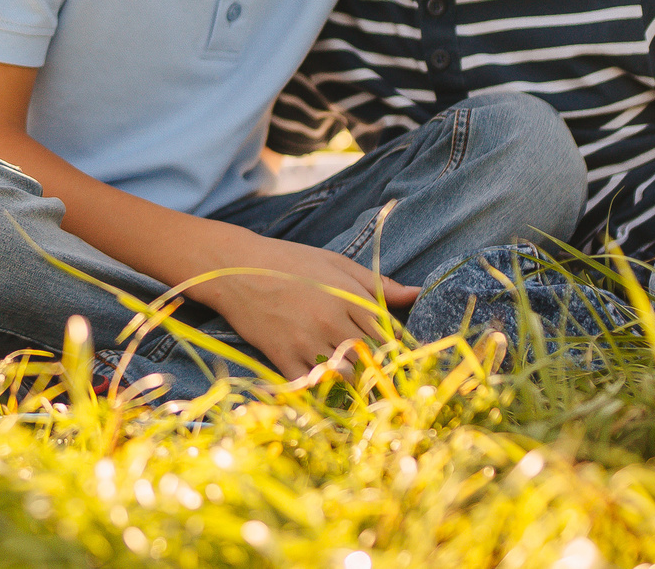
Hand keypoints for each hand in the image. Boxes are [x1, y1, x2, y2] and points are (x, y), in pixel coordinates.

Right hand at [192, 229, 417, 379]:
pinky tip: (327, 387)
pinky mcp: (282, 357)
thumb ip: (378, 284)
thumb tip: (419, 293)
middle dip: (380, 370)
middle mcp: (331, 321)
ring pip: (347, 377)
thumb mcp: (336, 264)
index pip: (390, 334)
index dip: (399, 350)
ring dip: (355, 382)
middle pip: (372, 360)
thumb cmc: (290, 263)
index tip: (401, 359)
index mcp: (348, 297)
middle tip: (384, 379)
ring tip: (357, 383)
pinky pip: (311, 386)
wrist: (235, 267)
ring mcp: (306, 341)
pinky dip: (322, 391)